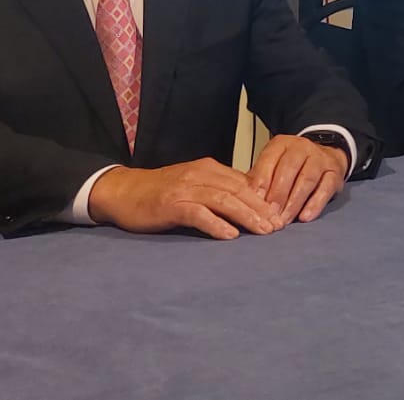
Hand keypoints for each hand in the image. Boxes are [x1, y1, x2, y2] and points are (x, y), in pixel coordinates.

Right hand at [87, 158, 278, 239]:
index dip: (264, 199)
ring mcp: (184, 189)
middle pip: (238, 190)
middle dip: (261, 209)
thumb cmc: (161, 192)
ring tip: (263, 231)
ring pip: (223, 200)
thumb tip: (250, 204)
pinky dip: (215, 224)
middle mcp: (200, 175)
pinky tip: (230, 235)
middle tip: (278, 227)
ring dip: (246, 216)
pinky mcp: (170, 204)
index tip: (281, 215)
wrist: (123, 192)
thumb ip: (218, 190)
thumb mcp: (194, 185)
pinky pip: (197, 213)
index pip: (244, 182)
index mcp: (209, 168)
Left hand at [246, 133, 350, 226]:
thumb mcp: (273, 166)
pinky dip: (315, 204)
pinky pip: (326, 188)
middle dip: (278, 194)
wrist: (325, 155)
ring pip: (307, 179)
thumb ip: (259, 179)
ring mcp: (320, 159)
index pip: (270, 159)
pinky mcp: (335, 172)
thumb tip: (244, 199)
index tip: (254, 200)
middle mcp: (302, 147)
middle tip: (270, 214)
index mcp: (282, 144)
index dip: (262, 180)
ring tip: (285, 220)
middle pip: (289, 169)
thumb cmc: (292, 166)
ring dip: (294, 202)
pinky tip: (306, 217)